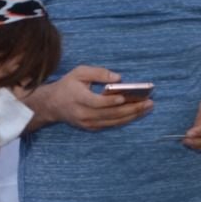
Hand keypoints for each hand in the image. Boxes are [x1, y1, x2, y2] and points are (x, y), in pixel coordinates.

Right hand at [23, 65, 151, 131]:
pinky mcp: (91, 128)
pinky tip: (137, 114)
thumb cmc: (67, 85)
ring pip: (113, 121)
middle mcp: (84, 114)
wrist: (52, 105)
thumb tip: (118, 78)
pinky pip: (111, 125)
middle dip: (131, 109)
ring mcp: (88, 123)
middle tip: (148, 103)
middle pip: (110, 114)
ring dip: (132, 116)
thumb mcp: (79, 72)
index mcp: (79, 98)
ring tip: (147, 108)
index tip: (125, 96)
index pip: (98, 102)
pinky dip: (125, 120)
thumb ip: (98, 73)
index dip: (112, 101)